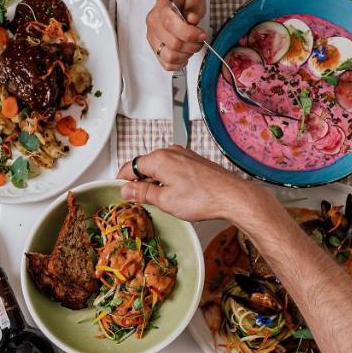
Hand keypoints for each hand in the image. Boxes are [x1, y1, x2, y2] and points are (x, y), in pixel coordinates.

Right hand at [117, 145, 270, 222]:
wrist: (231, 196)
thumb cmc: (201, 198)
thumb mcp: (164, 200)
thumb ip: (142, 193)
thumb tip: (126, 190)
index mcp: (159, 159)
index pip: (130, 167)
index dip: (122, 181)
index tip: (120, 192)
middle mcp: (170, 152)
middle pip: (145, 165)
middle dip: (139, 182)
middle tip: (138, 201)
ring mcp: (184, 155)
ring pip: (159, 167)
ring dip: (155, 181)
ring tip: (159, 200)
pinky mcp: (194, 161)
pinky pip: (173, 167)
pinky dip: (168, 179)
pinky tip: (174, 194)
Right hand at [146, 0, 206, 70]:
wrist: (174, 2)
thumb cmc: (184, 0)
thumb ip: (194, 8)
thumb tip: (192, 20)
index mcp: (161, 7)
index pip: (170, 24)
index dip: (189, 33)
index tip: (202, 35)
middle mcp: (153, 23)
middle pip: (173, 43)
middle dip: (192, 45)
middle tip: (200, 40)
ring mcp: (152, 38)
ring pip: (169, 56)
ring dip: (186, 55)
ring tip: (192, 47)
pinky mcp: (155, 49)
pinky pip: (166, 64)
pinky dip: (179, 63)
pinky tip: (185, 54)